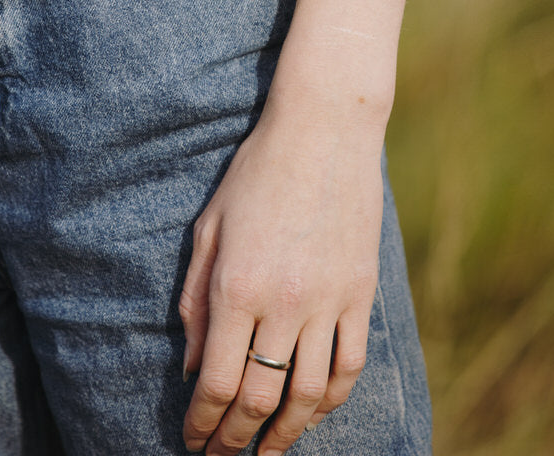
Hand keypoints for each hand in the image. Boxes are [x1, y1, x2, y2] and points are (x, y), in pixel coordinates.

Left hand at [179, 99, 384, 454]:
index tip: (193, 441)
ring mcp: (327, 301)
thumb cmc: (256, 172)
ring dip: (285, 434)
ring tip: (267, 452)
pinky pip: (350, 366)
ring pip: (309, 395)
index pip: (216, 382)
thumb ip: (196, 300)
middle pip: (259, 399)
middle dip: (235, 439)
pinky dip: (332, 401)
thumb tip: (193, 366)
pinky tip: (313, 414)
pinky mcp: (360, 293)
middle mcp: (282, 303)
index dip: (202, 424)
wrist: (324, 131)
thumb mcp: (209, 227)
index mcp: (236, 286)